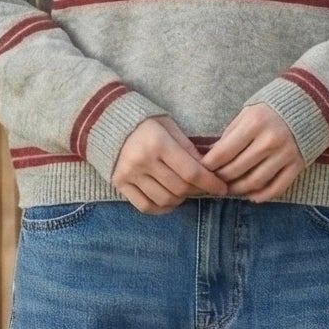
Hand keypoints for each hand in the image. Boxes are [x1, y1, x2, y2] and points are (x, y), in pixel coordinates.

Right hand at [112, 116, 227, 213]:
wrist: (106, 120)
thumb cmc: (144, 122)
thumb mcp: (168, 126)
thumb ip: (187, 147)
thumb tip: (208, 168)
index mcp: (158, 143)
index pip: (191, 172)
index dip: (210, 183)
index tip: (222, 188)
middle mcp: (143, 161)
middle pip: (180, 188)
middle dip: (197, 190)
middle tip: (204, 187)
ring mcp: (129, 174)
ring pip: (165, 200)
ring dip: (181, 199)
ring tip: (185, 191)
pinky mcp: (119, 183)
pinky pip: (146, 206)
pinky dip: (162, 208)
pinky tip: (169, 200)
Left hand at [201, 103, 303, 201]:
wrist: (309, 105)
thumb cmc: (271, 109)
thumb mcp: (248, 112)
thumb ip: (230, 134)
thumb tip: (212, 157)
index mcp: (254, 123)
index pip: (223, 152)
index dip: (209, 165)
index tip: (202, 169)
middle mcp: (270, 140)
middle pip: (236, 170)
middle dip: (221, 179)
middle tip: (214, 181)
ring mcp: (285, 154)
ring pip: (255, 182)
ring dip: (238, 189)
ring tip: (230, 188)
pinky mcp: (297, 165)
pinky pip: (277, 187)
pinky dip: (262, 196)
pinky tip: (251, 195)